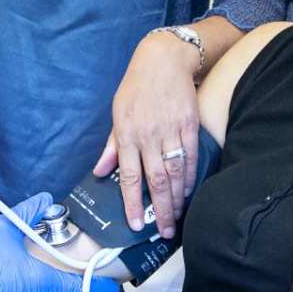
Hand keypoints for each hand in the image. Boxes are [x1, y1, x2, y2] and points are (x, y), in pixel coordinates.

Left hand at [92, 33, 201, 238]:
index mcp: (127, 134)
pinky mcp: (189, 124)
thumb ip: (112, 145)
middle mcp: (149, 135)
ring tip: (177, 219)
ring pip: (174, 173)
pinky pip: (191, 157)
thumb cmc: (136, 87)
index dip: (133, 203)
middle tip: (165, 232)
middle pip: (155, 181)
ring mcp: (171, 130)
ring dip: (176, 199)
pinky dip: (190, 178)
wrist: (164, 59)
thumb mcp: (117, 112)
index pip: (129, 177)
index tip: (136, 224)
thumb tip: (101, 171)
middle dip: (161, 210)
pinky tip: (189, 192)